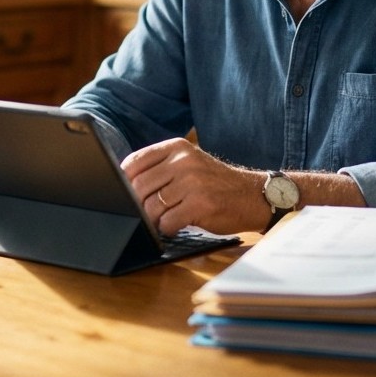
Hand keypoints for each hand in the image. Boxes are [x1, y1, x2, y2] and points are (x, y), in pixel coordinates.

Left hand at [121, 138, 266, 235]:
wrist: (252, 195)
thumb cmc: (214, 182)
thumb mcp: (188, 163)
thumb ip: (159, 167)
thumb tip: (124, 185)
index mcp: (177, 148)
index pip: (134, 162)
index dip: (125, 182)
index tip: (127, 193)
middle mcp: (184, 161)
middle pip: (139, 187)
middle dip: (139, 205)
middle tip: (148, 212)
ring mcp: (193, 182)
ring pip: (151, 207)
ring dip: (153, 219)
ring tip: (165, 219)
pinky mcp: (200, 204)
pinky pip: (167, 222)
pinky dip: (167, 228)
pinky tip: (177, 224)